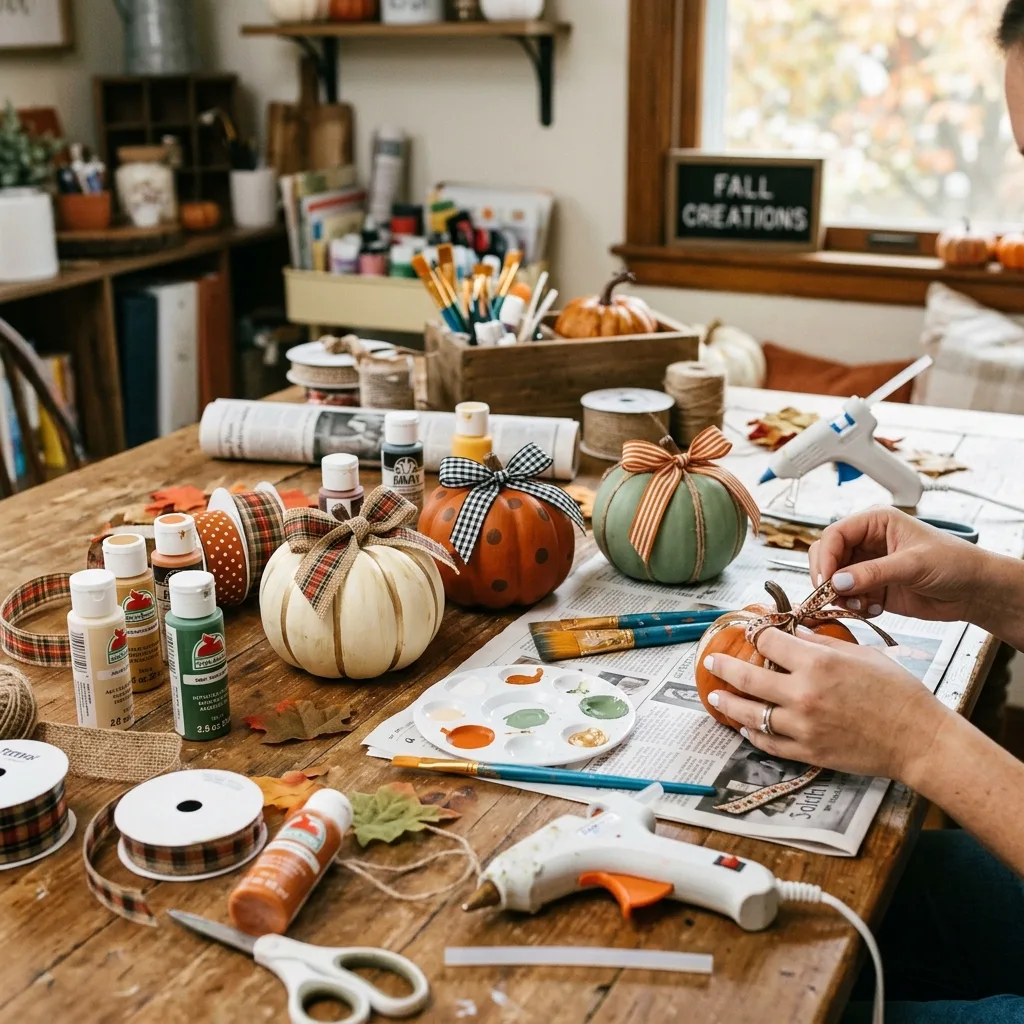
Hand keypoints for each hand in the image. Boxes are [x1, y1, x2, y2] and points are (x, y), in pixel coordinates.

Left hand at [702, 627, 950, 779]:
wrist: (919, 739)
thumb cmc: (897, 692)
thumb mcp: (859, 655)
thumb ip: (820, 643)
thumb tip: (792, 632)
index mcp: (817, 663)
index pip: (769, 641)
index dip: (755, 632)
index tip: (746, 630)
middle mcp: (803, 693)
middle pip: (748, 677)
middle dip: (724, 666)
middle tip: (710, 660)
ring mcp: (802, 726)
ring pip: (750, 715)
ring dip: (728, 703)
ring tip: (715, 695)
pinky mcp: (808, 752)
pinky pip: (769, 744)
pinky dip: (752, 735)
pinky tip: (744, 728)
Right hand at [808, 505, 983, 621]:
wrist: (975, 591)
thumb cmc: (955, 563)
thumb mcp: (913, 564)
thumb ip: (873, 573)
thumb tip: (837, 582)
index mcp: (876, 522)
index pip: (835, 534)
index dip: (826, 557)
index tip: (826, 580)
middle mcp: (868, 542)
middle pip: (828, 556)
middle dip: (827, 577)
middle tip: (831, 596)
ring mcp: (868, 566)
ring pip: (834, 579)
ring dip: (839, 595)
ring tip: (857, 604)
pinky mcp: (873, 588)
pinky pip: (848, 597)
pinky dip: (853, 606)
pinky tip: (872, 608)